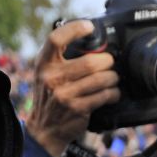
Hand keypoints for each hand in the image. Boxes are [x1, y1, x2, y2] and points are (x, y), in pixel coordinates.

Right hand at [25, 19, 120, 156]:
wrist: (45, 129)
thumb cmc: (50, 96)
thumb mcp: (45, 73)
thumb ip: (60, 58)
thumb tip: (89, 40)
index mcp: (43, 64)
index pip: (55, 39)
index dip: (74, 29)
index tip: (89, 27)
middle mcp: (51, 78)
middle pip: (90, 62)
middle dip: (107, 61)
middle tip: (110, 62)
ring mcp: (65, 95)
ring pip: (101, 79)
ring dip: (113, 78)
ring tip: (113, 78)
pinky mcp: (78, 109)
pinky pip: (104, 95)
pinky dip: (113, 93)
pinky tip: (113, 92)